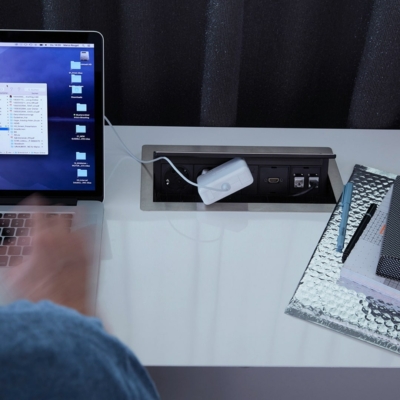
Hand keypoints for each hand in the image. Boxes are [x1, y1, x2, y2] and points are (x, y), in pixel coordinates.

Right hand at [3, 197, 92, 315]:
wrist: (62, 311)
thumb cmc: (41, 297)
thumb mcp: (17, 276)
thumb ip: (18, 259)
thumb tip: (17, 254)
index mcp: (41, 239)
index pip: (37, 211)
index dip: (34, 205)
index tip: (33, 201)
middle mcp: (62, 238)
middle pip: (57, 217)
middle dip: (49, 219)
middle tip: (44, 226)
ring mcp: (79, 245)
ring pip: (75, 222)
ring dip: (66, 224)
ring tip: (62, 225)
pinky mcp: (90, 254)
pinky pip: (90, 234)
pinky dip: (85, 229)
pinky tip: (84, 228)